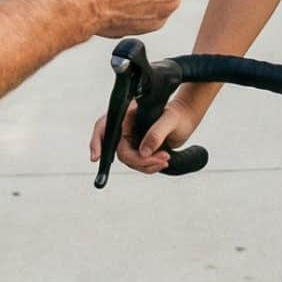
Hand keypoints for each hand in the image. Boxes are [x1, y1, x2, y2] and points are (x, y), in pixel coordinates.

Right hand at [86, 91, 208, 174]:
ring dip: (147, 164)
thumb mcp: (170, 121)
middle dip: (138, 160)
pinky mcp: (139, 149)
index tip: (96, 157)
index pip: (104, 127)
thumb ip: (156, 133)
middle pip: (120, 150)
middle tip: (159, 161)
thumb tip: (144, 152)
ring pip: (130, 160)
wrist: (185, 121)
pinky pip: (138, 164)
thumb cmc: (177, 115)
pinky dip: (150, 166)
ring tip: (165, 158)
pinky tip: (163, 161)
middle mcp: (126, 128)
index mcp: (128, 114)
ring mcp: (131, 140)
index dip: (96, 142)